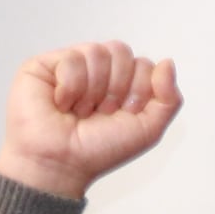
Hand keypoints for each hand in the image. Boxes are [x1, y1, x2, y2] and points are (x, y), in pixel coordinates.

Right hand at [0, 42, 181, 198]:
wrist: (62, 162)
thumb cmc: (99, 149)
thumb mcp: (149, 128)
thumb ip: (169, 98)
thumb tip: (167, 62)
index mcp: (123, 82)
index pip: (143, 64)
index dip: (138, 91)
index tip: (124, 114)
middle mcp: (98, 70)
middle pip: (121, 51)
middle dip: (116, 88)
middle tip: (102, 112)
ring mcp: (72, 65)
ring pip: (97, 52)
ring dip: (94, 90)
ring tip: (81, 110)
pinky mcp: (45, 64)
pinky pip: (72, 58)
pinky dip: (71, 87)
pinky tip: (62, 103)